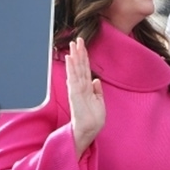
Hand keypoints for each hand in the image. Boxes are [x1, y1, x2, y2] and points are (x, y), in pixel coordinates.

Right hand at [66, 38, 104, 158]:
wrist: (89, 130)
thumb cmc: (93, 118)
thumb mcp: (99, 102)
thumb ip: (97, 91)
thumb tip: (96, 80)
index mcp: (86, 88)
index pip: (84, 70)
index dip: (84, 58)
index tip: (82, 47)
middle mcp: (80, 86)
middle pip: (79, 66)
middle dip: (79, 53)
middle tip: (77, 39)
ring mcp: (76, 89)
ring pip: (76, 69)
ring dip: (75, 56)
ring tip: (73, 44)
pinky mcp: (75, 93)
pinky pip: (73, 77)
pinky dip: (72, 67)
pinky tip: (70, 58)